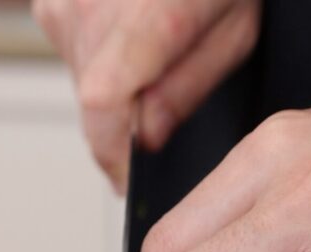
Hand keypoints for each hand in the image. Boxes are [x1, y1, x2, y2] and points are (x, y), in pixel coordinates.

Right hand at [33, 0, 261, 189]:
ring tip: (160, 52)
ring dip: (118, 89)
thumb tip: (147, 135)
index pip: (104, 105)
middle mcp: (87, 5)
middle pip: (95, 100)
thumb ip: (187, 87)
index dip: (116, 153)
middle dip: (128, 123)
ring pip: (84, 79)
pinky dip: (103, 58)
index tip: (131, 175)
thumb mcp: (236, 26)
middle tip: (167, 106)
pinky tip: (136, 32)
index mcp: (145, 12)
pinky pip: (74, 49)